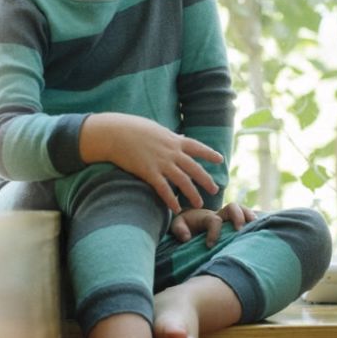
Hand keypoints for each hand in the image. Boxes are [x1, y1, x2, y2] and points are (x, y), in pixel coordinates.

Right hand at [80, 113, 223, 213]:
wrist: (116, 132)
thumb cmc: (134, 128)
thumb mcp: (157, 130)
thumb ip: (169, 137)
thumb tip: (179, 137)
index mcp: (174, 140)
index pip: (197, 147)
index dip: (209, 154)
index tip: (220, 159)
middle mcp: (172, 152)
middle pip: (194, 168)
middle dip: (206, 179)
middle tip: (215, 189)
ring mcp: (162, 162)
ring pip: (183, 180)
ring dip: (192, 193)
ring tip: (199, 203)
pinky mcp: (149, 172)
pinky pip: (164, 189)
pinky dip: (171, 199)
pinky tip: (176, 208)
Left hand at [171, 202, 256, 247]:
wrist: (188, 223)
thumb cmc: (184, 226)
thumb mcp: (176, 226)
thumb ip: (179, 229)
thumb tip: (187, 236)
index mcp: (207, 216)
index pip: (214, 220)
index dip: (214, 232)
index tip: (209, 245)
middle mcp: (220, 215)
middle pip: (233, 207)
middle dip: (238, 216)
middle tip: (239, 230)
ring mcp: (229, 219)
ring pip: (243, 210)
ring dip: (250, 216)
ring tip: (255, 225)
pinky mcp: (234, 225)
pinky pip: (247, 219)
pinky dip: (255, 221)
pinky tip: (261, 228)